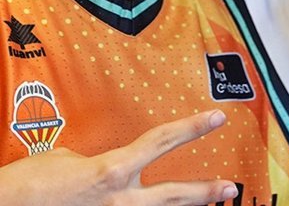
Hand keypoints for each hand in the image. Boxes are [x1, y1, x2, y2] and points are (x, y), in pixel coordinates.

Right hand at [0, 109, 237, 205]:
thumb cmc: (31, 183)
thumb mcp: (67, 159)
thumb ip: (97, 164)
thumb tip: (107, 171)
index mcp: (113, 170)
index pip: (162, 141)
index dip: (193, 127)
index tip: (217, 117)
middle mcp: (119, 200)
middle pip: (173, 195)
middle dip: (204, 191)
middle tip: (230, 187)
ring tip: (210, 205)